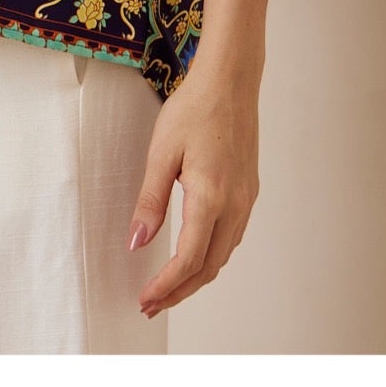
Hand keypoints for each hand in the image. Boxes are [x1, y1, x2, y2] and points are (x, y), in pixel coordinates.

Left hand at [128, 58, 260, 316]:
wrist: (230, 82)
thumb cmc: (194, 109)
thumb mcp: (162, 153)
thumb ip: (150, 201)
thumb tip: (136, 242)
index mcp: (211, 198)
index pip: (188, 260)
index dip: (165, 286)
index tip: (144, 299)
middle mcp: (235, 205)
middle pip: (208, 267)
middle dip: (179, 292)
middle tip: (150, 304)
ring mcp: (246, 200)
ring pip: (223, 255)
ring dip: (195, 277)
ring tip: (167, 287)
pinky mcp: (248, 191)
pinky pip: (231, 238)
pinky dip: (211, 257)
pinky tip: (194, 256)